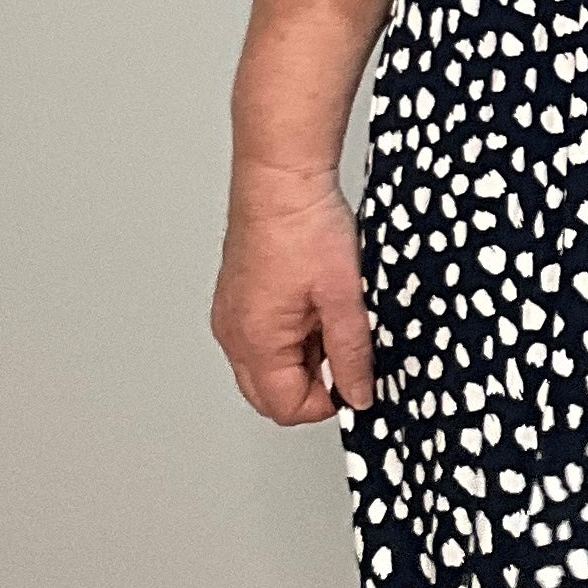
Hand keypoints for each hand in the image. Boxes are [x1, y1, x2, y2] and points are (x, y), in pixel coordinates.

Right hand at [210, 163, 375, 425]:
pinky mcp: (235, 298)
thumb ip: (353, 354)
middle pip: (269, 396)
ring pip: (265, 368)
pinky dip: (288, 335)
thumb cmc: (304, 225)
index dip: (328, 402)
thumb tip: (358, 394)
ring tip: (327, 315)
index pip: (287, 408)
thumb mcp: (345, 297)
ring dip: (300, 358)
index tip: (354, 377)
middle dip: (310, 386)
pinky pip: (259, 339)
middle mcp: (233, 333)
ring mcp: (230, 315)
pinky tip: (312, 303)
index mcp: (256, 340)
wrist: (280, 178)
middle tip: (341, 350)